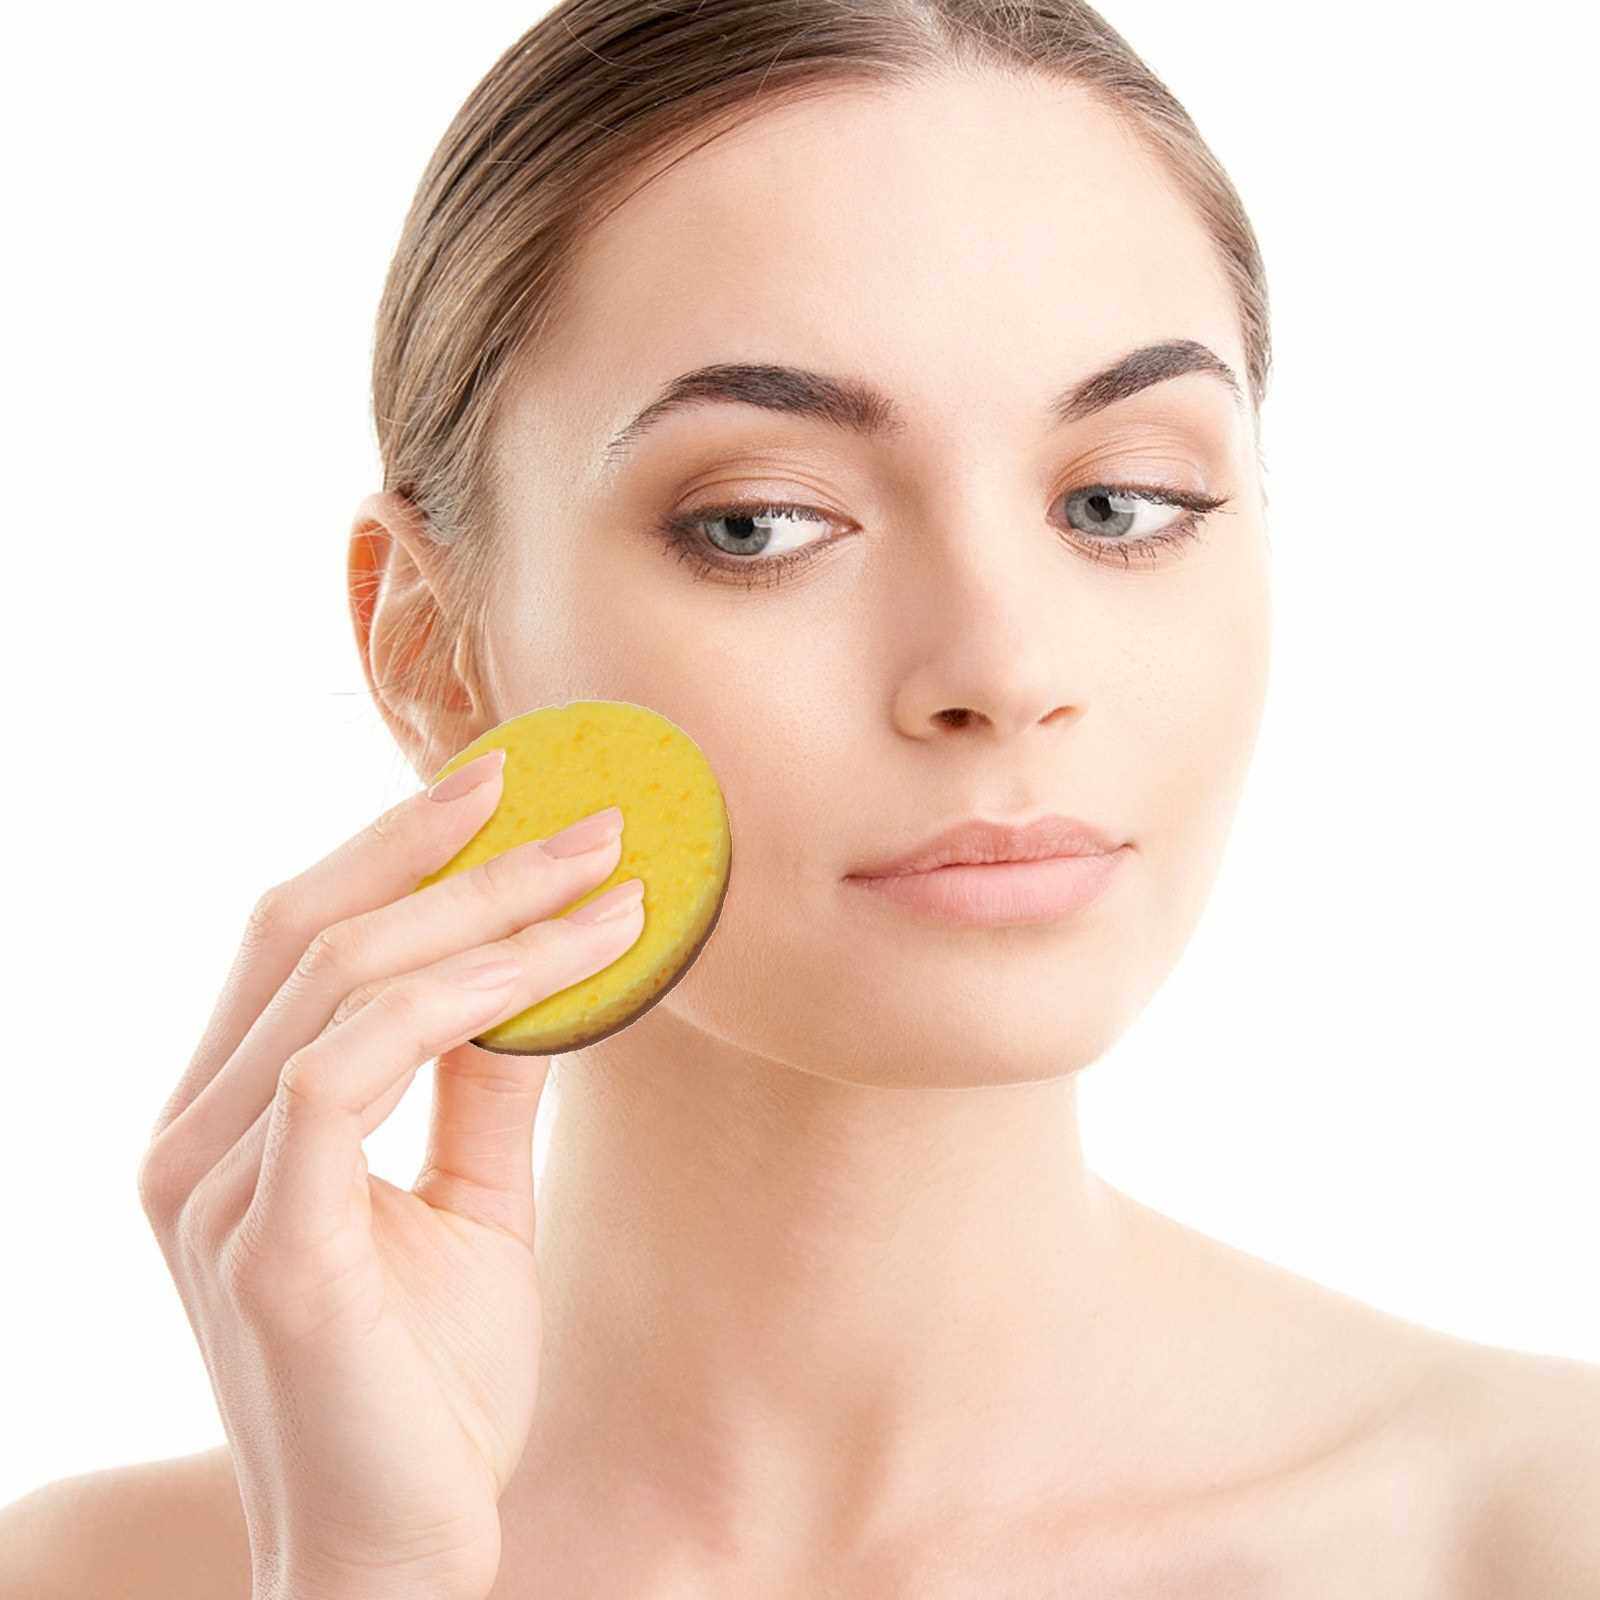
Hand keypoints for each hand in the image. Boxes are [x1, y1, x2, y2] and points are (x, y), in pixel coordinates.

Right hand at [138, 752, 642, 1599]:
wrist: (403, 1554)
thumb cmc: (430, 1383)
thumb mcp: (470, 1204)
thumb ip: (482, 1083)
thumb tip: (541, 963)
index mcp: (230, 1121)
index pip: (297, 937)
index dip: (394, 848)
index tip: (505, 787)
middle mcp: (194, 1139)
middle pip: (309, 929)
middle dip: (450, 850)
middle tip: (576, 801)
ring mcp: (215, 1190)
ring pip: (345, 981)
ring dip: (491, 915)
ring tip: (612, 878)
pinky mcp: (269, 1244)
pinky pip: (353, 1068)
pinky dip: (466, 1000)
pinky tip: (564, 972)